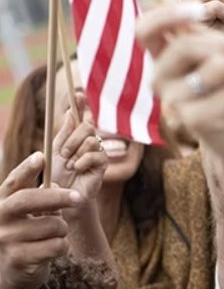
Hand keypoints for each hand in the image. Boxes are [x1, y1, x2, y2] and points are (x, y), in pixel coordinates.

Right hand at [0, 153, 81, 288]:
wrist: (10, 276)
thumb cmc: (24, 239)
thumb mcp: (24, 217)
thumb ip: (36, 200)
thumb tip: (56, 183)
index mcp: (0, 204)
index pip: (12, 183)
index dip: (26, 169)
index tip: (42, 156)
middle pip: (30, 199)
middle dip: (58, 196)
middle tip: (78, 198)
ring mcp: (6, 239)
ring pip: (53, 225)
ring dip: (62, 230)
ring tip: (53, 236)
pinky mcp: (19, 258)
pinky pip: (56, 245)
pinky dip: (62, 247)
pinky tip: (51, 251)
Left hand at [50, 95, 105, 220]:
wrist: (62, 195)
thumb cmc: (57, 174)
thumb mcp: (55, 150)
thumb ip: (64, 133)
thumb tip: (69, 112)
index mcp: (75, 136)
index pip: (80, 117)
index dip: (80, 104)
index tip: (77, 93)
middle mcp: (88, 141)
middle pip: (87, 126)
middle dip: (72, 139)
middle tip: (63, 154)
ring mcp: (97, 152)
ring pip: (91, 140)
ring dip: (76, 152)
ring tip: (69, 165)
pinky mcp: (103, 165)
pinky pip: (97, 155)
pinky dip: (83, 161)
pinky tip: (77, 169)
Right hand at [149, 28, 223, 166]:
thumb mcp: (222, 53)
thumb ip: (202, 36)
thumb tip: (183, 17)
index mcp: (162, 60)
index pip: (145, 30)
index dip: (167, 15)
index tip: (199, 12)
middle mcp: (159, 80)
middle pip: (186, 45)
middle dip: (222, 50)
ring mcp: (173, 101)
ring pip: (218, 65)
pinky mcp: (193, 120)